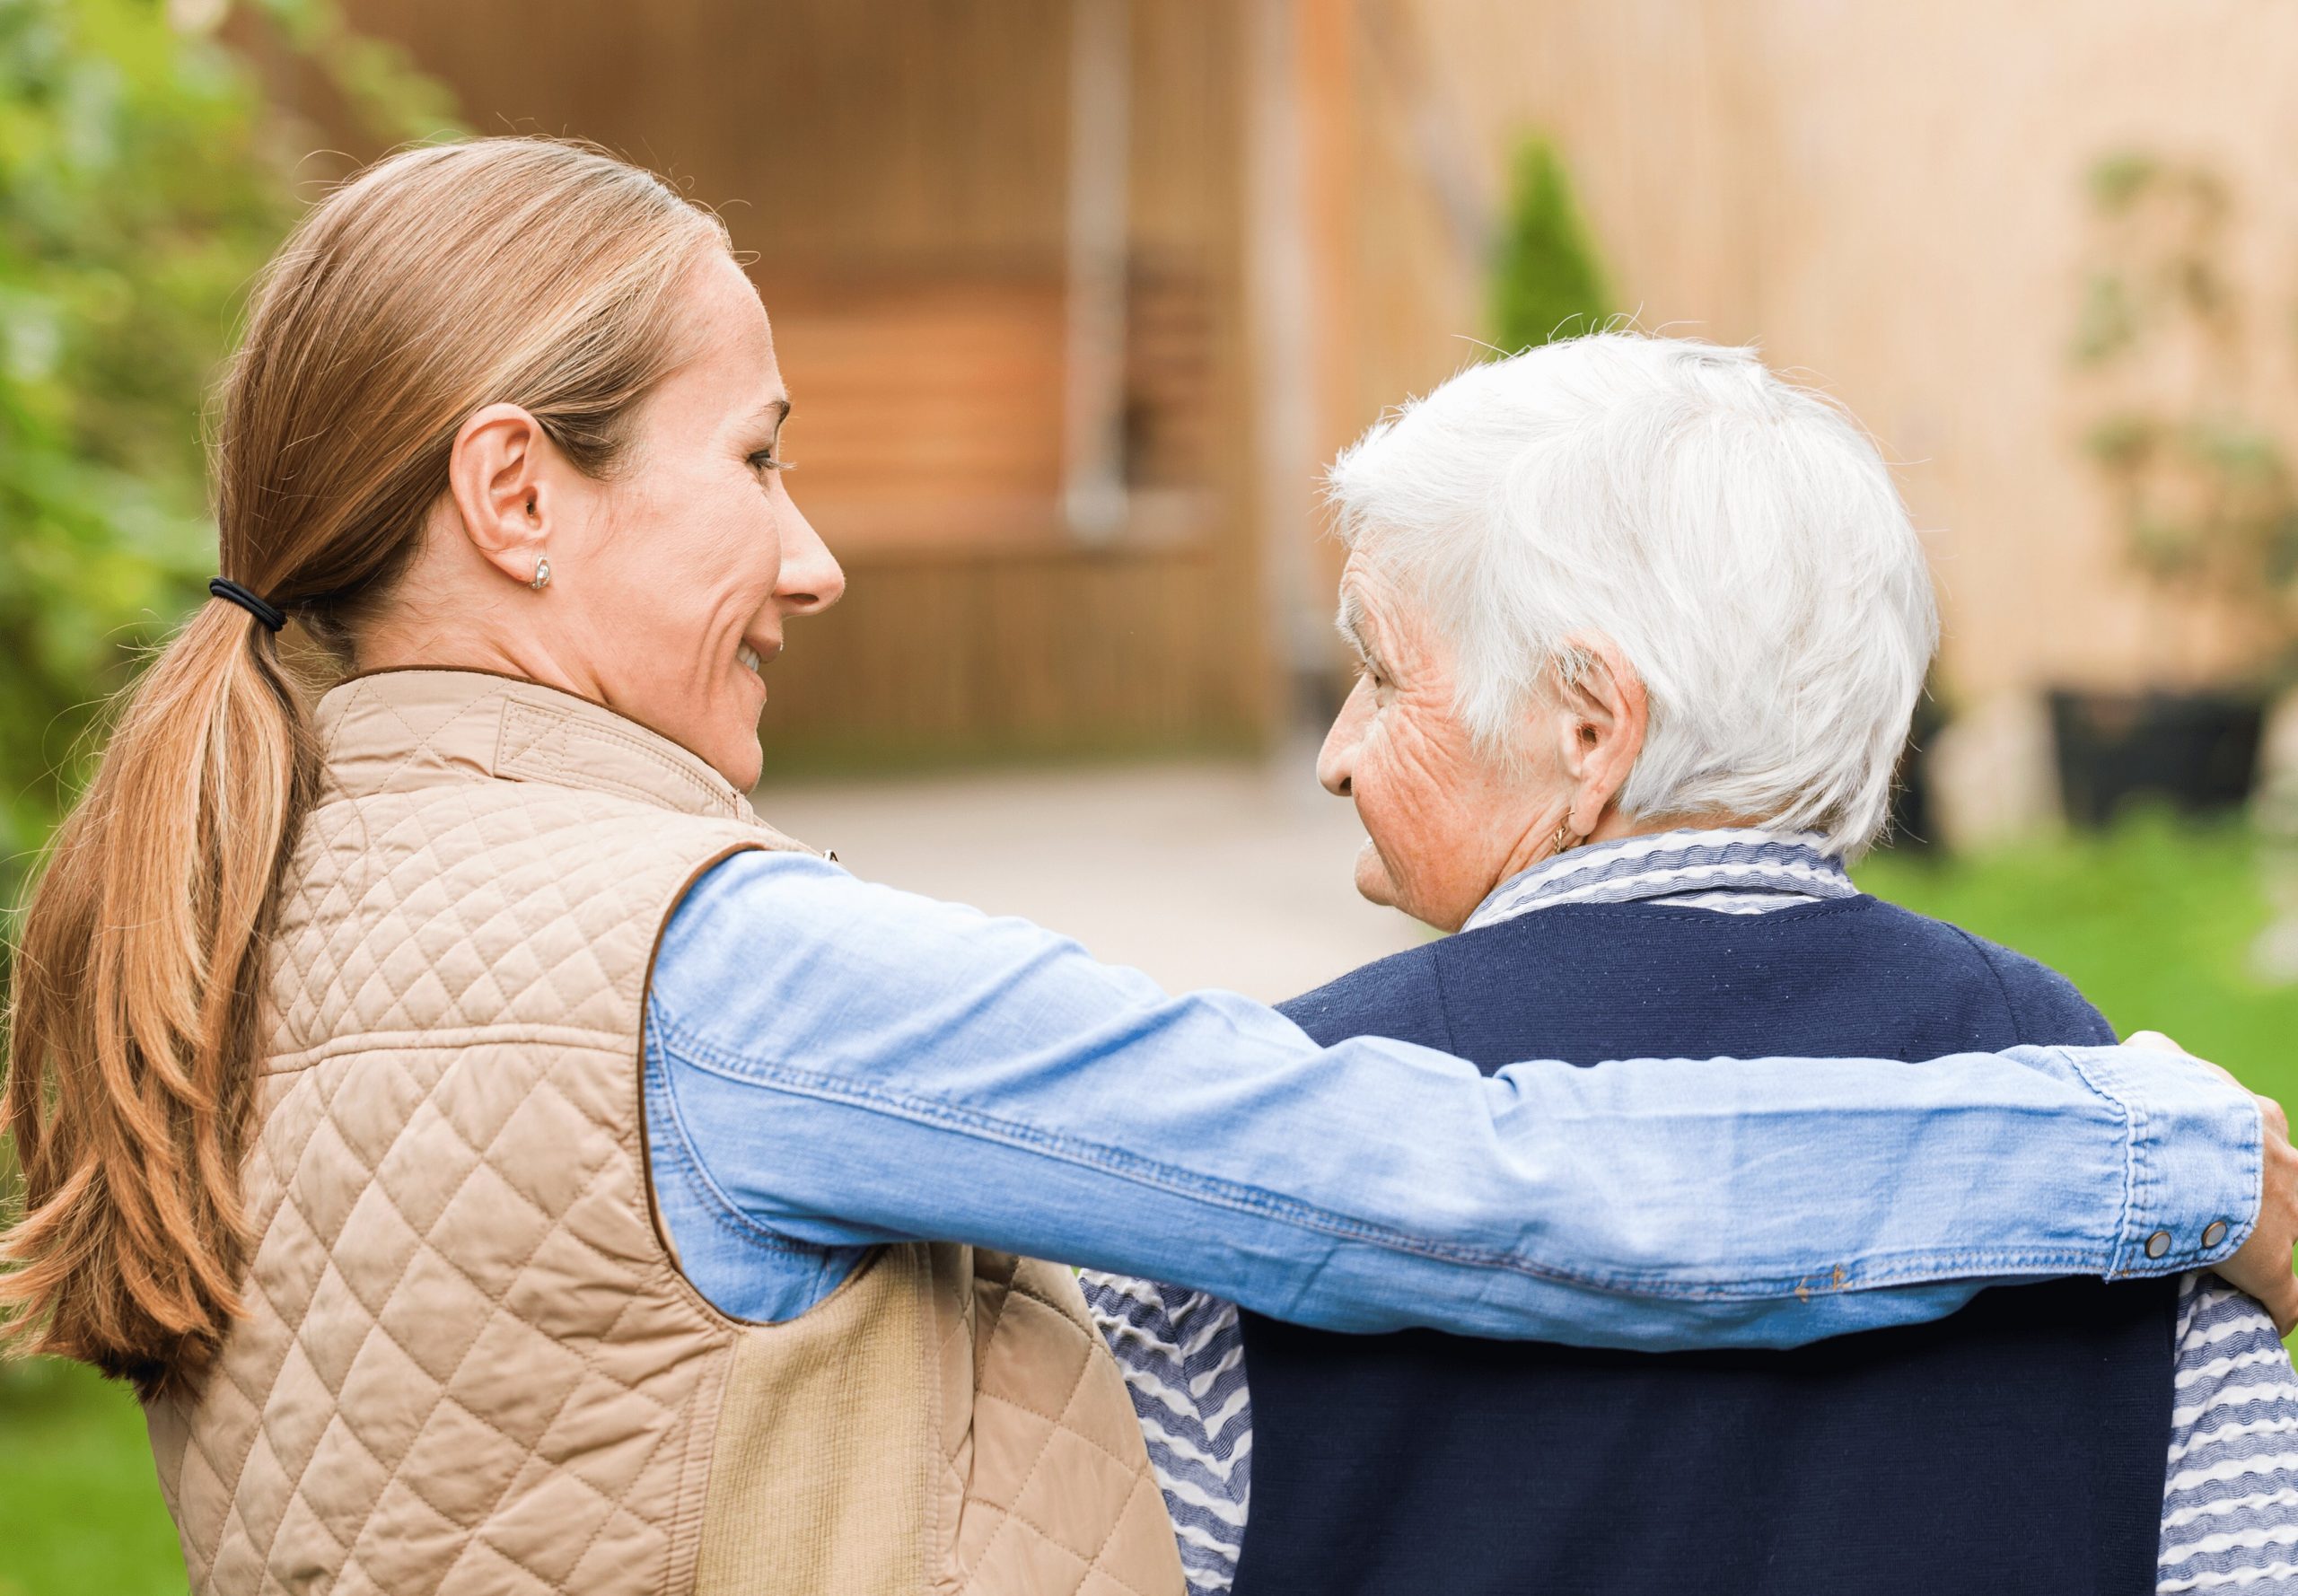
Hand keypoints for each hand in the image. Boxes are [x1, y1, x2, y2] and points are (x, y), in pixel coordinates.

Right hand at [2127, 1030, 2297, 1332]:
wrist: (2163, 1140)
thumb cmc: (2151, 1097)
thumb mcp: (2149, 1059)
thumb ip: (2152, 1057)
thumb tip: (2139, 1054)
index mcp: (2254, 1117)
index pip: (2261, 1134)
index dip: (2240, 1154)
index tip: (2214, 1166)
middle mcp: (2280, 1162)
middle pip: (2290, 1184)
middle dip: (2269, 1199)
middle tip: (2230, 1213)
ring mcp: (2282, 1215)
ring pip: (2294, 1235)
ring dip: (2274, 1247)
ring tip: (2242, 1264)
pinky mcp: (2270, 1265)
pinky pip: (2288, 1298)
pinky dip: (2281, 1310)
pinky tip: (2268, 1319)